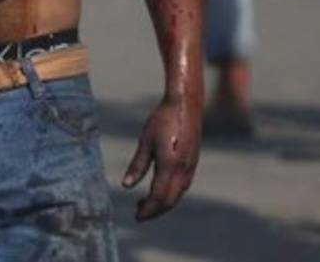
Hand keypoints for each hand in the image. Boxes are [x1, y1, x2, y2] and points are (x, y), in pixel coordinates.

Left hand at [122, 95, 200, 220]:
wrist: (186, 104)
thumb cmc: (163, 120)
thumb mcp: (146, 141)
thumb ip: (138, 165)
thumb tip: (126, 186)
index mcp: (170, 165)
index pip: (158, 197)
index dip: (147, 210)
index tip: (136, 216)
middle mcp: (183, 169)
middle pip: (170, 200)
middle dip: (155, 210)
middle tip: (139, 213)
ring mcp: (191, 166)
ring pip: (178, 194)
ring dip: (163, 202)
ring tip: (146, 202)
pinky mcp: (193, 161)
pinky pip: (183, 185)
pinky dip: (172, 193)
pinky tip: (161, 188)